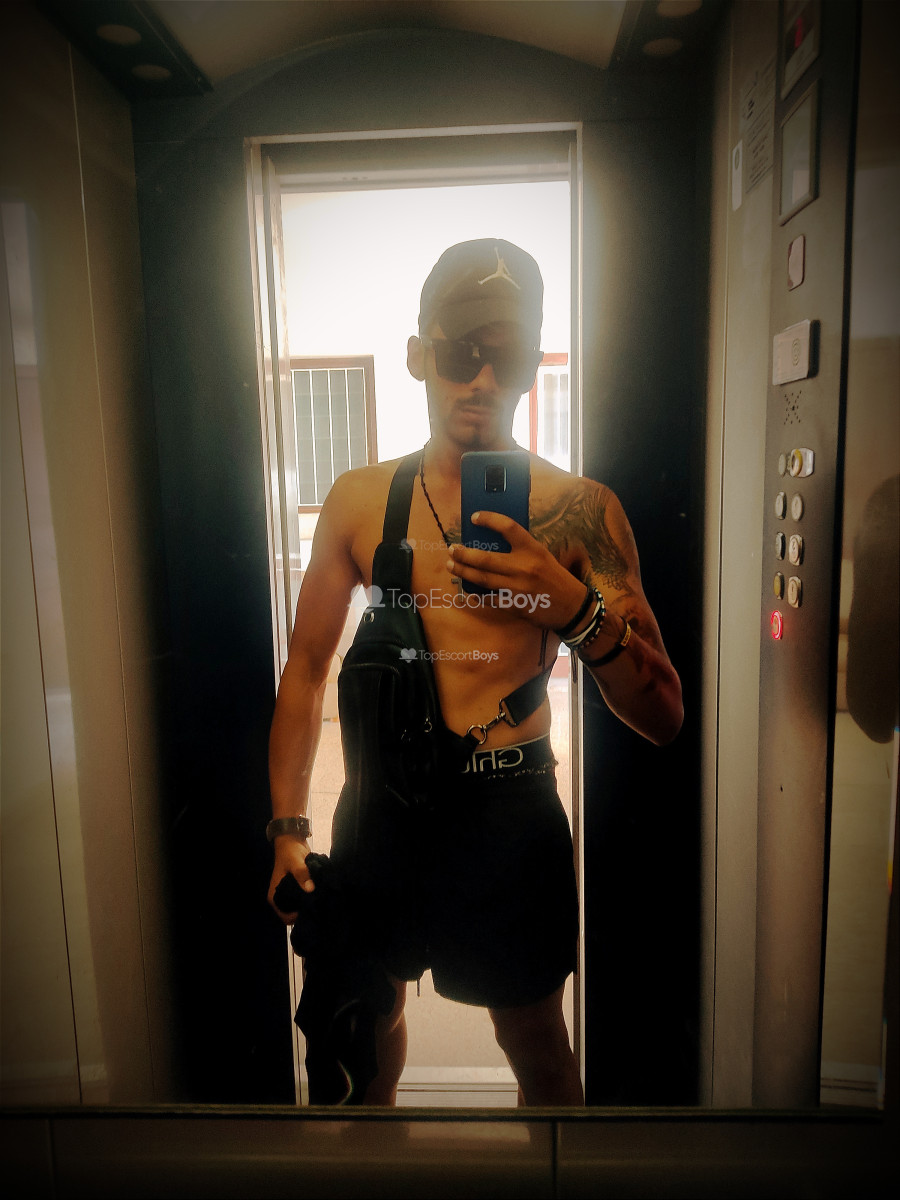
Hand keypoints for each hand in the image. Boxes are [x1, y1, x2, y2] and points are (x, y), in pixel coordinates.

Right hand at [267, 837, 312, 924]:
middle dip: (304, 911)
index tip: (310, 909)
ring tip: (319, 900)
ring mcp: (287, 893)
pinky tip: (318, 895)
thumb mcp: (295, 862)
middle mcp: (280, 897)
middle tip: (317, 905)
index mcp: (274, 895)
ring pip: (298, 906)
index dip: (297, 916)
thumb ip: (301, 874)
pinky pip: (302, 899)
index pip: (285, 917)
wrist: (291, 840)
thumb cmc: (289, 851)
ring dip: (307, 904)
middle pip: (292, 913)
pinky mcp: (295, 888)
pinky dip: (309, 898)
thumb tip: (310, 888)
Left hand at [447, 511, 587, 628]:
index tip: (474, 517)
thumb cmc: (555, 578)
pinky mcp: (515, 605)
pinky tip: (468, 592)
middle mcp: (524, 566)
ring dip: (464, 572)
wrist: (572, 606)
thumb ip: (521, 549)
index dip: (489, 519)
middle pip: (485, 558)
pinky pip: (489, 599)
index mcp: (533, 549)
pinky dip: (477, 596)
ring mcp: (518, 587)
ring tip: (452, 566)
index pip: (508, 527)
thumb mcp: (542, 556)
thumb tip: (492, 542)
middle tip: (452, 549)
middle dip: (464, 554)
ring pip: (482, 579)